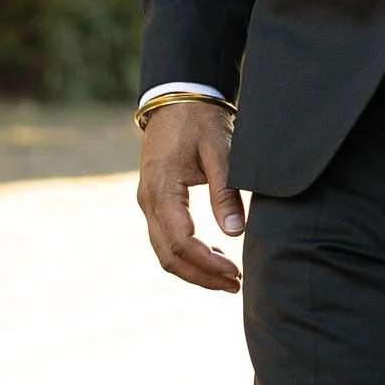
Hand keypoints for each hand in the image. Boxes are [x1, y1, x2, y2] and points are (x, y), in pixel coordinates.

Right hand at [138, 95, 244, 293]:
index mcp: (162, 189)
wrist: (176, 99)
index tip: (236, 273)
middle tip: (236, 285)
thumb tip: (235, 232)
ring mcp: (148, 203)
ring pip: (165, 252)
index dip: (209, 263)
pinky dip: (188, 255)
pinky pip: (166, 239)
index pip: (182, 242)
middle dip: (201, 276)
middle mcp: (148, 201)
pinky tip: (215, 257)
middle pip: (169, 256)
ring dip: (194, 270)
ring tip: (229, 278)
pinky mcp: (154, 202)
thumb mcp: (220, 151)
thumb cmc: (200, 121)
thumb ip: (226, 192)